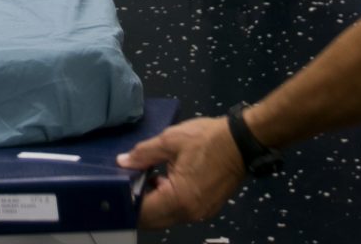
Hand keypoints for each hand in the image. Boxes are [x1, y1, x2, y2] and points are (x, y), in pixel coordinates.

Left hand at [117, 116, 245, 228]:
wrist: (242, 141)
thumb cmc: (207, 139)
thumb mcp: (170, 140)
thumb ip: (143, 154)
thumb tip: (122, 162)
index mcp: (178, 198)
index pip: (143, 212)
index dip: (127, 201)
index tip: (118, 187)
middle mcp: (189, 213)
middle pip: (153, 220)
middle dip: (138, 205)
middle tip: (129, 183)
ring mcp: (200, 213)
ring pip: (166, 217)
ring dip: (153, 204)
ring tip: (146, 179)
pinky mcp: (207, 209)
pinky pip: (179, 212)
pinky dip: (167, 201)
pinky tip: (164, 181)